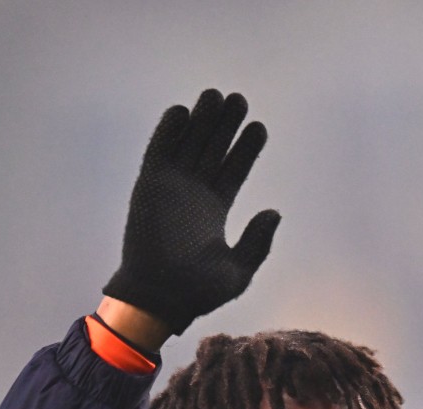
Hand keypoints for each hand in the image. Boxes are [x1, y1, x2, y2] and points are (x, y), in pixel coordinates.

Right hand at [103, 90, 280, 333]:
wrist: (159, 298)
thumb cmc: (197, 293)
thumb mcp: (238, 272)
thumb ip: (257, 243)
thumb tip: (274, 213)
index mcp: (214, 211)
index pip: (233, 170)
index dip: (245, 148)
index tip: (258, 127)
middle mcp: (193, 195)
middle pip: (212, 150)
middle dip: (225, 126)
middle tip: (239, 100)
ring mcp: (170, 189)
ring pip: (189, 145)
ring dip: (202, 121)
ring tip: (218, 97)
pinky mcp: (148, 187)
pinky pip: (159, 152)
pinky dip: (169, 132)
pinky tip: (183, 111)